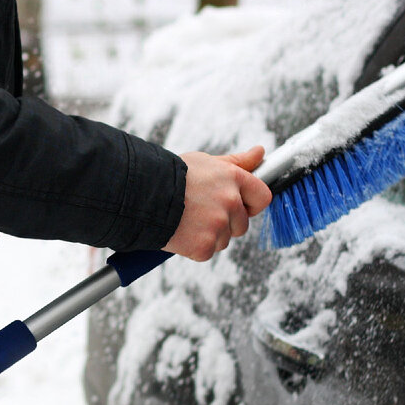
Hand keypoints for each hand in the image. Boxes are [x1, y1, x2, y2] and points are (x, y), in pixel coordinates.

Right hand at [163, 145, 271, 261]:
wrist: (141, 195)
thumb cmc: (171, 176)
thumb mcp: (205, 162)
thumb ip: (236, 161)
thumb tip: (260, 152)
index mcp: (233, 178)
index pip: (262, 197)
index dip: (251, 204)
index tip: (240, 206)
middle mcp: (229, 201)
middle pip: (241, 224)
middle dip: (225, 222)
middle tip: (200, 212)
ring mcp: (218, 225)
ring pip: (224, 240)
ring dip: (209, 235)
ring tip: (187, 221)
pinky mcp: (204, 246)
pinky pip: (207, 252)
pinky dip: (194, 247)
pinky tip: (181, 233)